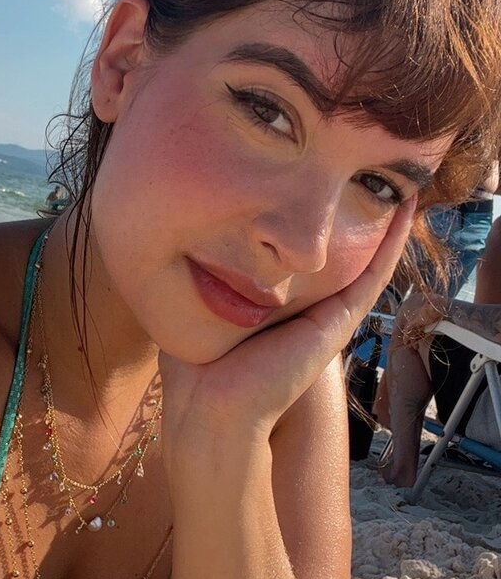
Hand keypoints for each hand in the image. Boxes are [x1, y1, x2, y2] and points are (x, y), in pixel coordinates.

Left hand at [159, 198, 416, 452]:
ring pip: (365, 259)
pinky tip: (404, 209)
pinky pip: (374, 275)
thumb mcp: (197, 306)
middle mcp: (307, 310)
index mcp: (275, 307)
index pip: (297, 258)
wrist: (212, 407)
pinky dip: (392, 243)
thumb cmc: (194, 367)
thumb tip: (176, 243)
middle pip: (337, 255)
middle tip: (362, 171)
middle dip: (350, 216)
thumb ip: (199, 279)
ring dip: (381, 222)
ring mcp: (328, 316)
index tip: (310, 182)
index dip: (308, 225)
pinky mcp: (339, 323)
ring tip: (395, 182)